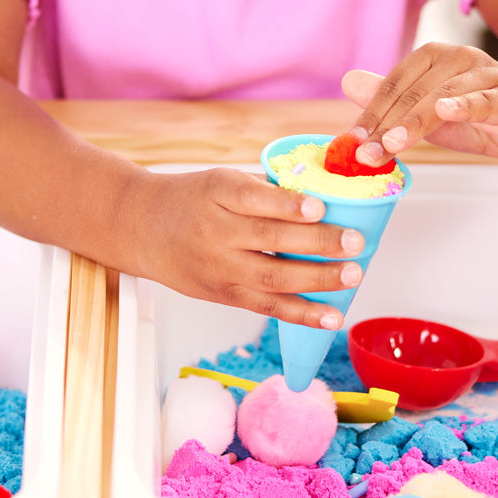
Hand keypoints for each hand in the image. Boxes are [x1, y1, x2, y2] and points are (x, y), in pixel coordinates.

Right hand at [123, 167, 365, 328]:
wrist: (141, 228)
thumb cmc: (191, 199)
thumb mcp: (220, 180)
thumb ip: (265, 191)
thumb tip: (325, 198)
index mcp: (216, 193)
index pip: (254, 200)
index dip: (287, 206)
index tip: (320, 207)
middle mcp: (215, 233)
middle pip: (270, 242)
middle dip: (318, 244)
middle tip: (356, 242)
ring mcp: (219, 269)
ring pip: (273, 280)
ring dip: (318, 281)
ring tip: (353, 276)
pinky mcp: (223, 296)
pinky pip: (267, 307)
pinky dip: (301, 314)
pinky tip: (331, 317)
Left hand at [341, 42, 497, 165]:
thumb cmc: (481, 115)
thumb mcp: (428, 111)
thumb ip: (391, 100)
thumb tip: (349, 82)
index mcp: (433, 59)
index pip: (395, 85)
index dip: (371, 114)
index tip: (352, 142)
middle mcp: (458, 59)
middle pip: (414, 92)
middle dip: (386, 125)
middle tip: (366, 153)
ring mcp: (485, 75)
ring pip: (443, 97)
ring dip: (415, 122)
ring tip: (393, 143)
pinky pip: (484, 99)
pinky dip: (465, 104)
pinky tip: (448, 111)